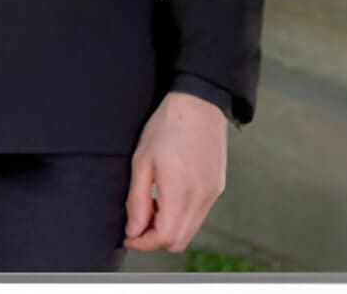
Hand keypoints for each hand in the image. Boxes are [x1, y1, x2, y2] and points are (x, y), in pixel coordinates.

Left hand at [123, 90, 227, 252]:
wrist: (198, 104)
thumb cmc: (167, 126)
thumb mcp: (142, 161)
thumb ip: (137, 200)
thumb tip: (133, 230)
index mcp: (180, 190)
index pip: (164, 237)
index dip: (143, 242)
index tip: (129, 235)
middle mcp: (201, 197)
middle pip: (179, 241)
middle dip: (155, 239)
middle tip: (137, 223)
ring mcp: (212, 194)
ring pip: (190, 231)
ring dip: (168, 228)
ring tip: (152, 204)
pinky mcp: (217, 189)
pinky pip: (199, 216)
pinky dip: (181, 217)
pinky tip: (168, 197)